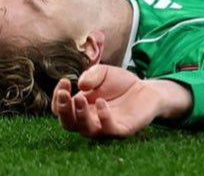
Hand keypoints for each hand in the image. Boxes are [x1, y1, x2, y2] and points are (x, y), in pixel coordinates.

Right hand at [50, 65, 190, 138]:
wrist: (146, 88)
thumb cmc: (120, 83)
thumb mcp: (103, 72)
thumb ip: (91, 75)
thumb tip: (80, 84)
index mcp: (80, 108)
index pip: (61, 110)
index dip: (58, 98)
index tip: (64, 81)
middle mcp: (89, 120)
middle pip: (68, 124)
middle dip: (63, 110)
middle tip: (65, 94)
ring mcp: (105, 126)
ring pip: (86, 130)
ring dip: (80, 115)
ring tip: (81, 98)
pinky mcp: (122, 129)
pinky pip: (109, 130)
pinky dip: (103, 117)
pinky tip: (101, 103)